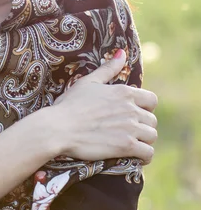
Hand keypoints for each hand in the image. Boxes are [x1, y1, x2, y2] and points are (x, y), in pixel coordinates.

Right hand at [48, 49, 157, 163]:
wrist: (58, 128)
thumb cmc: (69, 104)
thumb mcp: (88, 82)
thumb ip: (108, 68)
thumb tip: (122, 52)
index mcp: (124, 92)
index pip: (151, 100)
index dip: (145, 108)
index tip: (134, 114)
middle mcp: (131, 108)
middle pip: (152, 120)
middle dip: (143, 125)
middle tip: (129, 131)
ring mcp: (130, 127)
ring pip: (152, 136)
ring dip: (144, 140)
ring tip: (133, 143)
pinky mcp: (126, 146)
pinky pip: (148, 152)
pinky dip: (144, 156)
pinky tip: (136, 156)